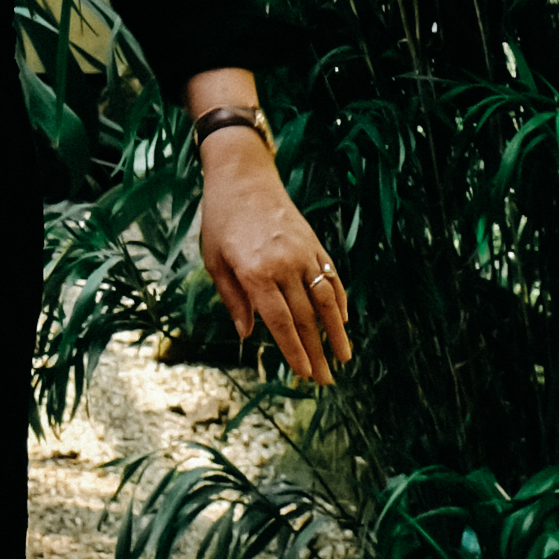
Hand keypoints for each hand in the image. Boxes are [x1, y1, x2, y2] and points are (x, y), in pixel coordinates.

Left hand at [197, 150, 350, 384]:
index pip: (280, 322)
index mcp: (255, 273)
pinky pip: (331, 277)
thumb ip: (233, 300)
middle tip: (325, 381)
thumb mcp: (214, 261)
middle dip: (316, 352)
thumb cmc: (220, 221)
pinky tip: (342, 321)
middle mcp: (284, 265)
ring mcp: (303, 253)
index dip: (294, 351)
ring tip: (344, 357)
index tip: (304, 374)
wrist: (243, 177)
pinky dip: (339, 301)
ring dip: (336, 332)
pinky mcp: (314, 243)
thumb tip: (248, 335)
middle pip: (305, 318)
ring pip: (326, 300)